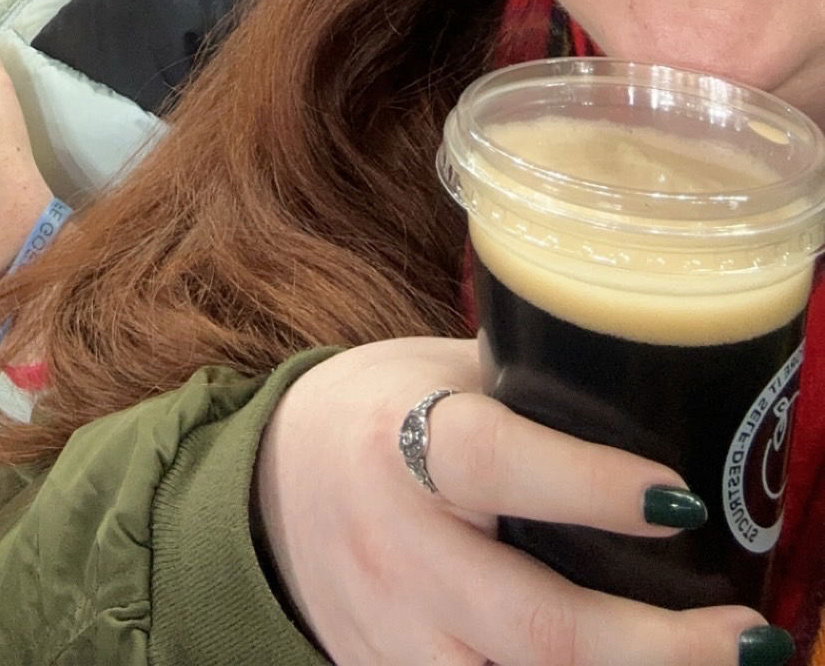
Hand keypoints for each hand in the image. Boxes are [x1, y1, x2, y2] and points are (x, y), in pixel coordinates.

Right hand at [256, 340, 778, 665]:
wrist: (265, 485)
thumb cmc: (376, 409)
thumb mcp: (436, 371)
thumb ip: (527, 391)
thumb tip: (650, 396)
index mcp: (404, 440)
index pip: (500, 467)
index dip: (592, 488)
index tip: (681, 501)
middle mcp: (397, 548)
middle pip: (533, 625)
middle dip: (653, 646)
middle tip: (745, 638)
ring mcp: (393, 633)